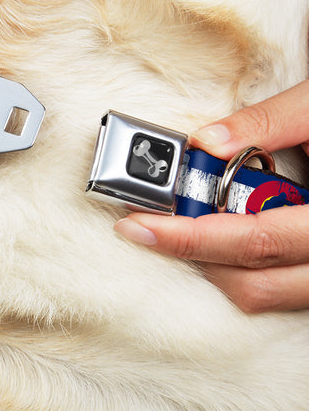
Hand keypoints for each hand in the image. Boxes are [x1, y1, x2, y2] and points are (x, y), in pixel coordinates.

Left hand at [115, 79, 308, 312]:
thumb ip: (268, 122)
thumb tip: (206, 141)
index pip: (253, 240)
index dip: (189, 237)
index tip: (138, 225)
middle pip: (252, 281)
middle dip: (191, 254)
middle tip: (148, 225)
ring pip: (264, 294)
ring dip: (214, 265)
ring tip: (181, 228)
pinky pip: (278, 289)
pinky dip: (240, 267)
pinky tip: (220, 235)